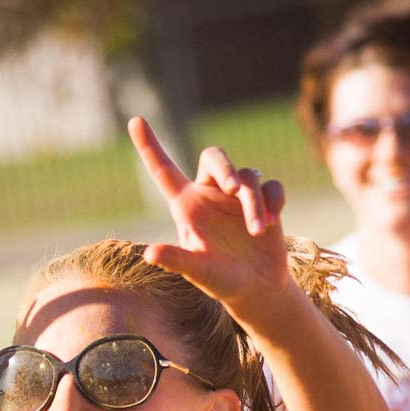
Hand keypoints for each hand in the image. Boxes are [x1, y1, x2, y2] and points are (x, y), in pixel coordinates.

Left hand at [127, 117, 290, 318]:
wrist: (258, 290)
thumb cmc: (222, 282)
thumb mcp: (199, 272)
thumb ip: (177, 260)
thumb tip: (149, 254)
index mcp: (188, 207)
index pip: (164, 171)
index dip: (150, 146)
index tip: (135, 120)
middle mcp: (210, 195)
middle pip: (214, 157)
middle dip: (225, 168)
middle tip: (233, 188)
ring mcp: (238, 197)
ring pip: (247, 177)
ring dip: (254, 203)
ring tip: (258, 231)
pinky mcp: (265, 201)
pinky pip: (272, 186)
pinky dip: (274, 201)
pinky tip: (272, 222)